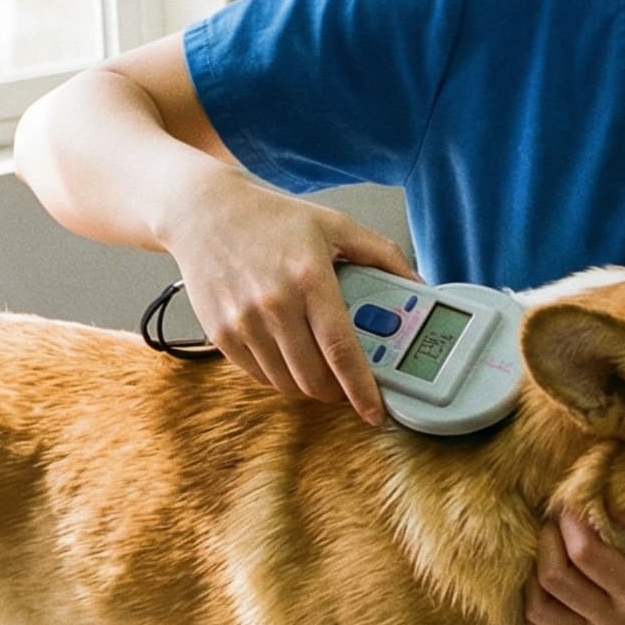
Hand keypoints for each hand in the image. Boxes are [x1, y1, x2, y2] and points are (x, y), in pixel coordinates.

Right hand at [158, 165, 421, 426]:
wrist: (204, 211)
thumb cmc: (272, 218)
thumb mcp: (335, 223)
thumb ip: (382, 253)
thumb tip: (419, 283)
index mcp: (309, 278)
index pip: (341, 349)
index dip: (362, 389)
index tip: (375, 412)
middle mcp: (274, 303)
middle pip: (314, 378)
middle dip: (338, 392)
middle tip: (348, 385)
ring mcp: (243, 322)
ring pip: (286, 383)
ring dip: (309, 387)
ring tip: (319, 368)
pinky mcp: (221, 334)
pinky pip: (259, 376)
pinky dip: (279, 377)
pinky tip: (289, 356)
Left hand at [524, 509, 624, 624]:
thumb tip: (602, 497)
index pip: (585, 556)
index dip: (570, 521)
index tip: (572, 498)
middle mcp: (616, 624)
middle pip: (554, 582)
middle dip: (547, 539)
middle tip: (558, 515)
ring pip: (539, 612)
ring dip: (533, 573)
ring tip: (550, 545)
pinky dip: (535, 608)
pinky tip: (545, 580)